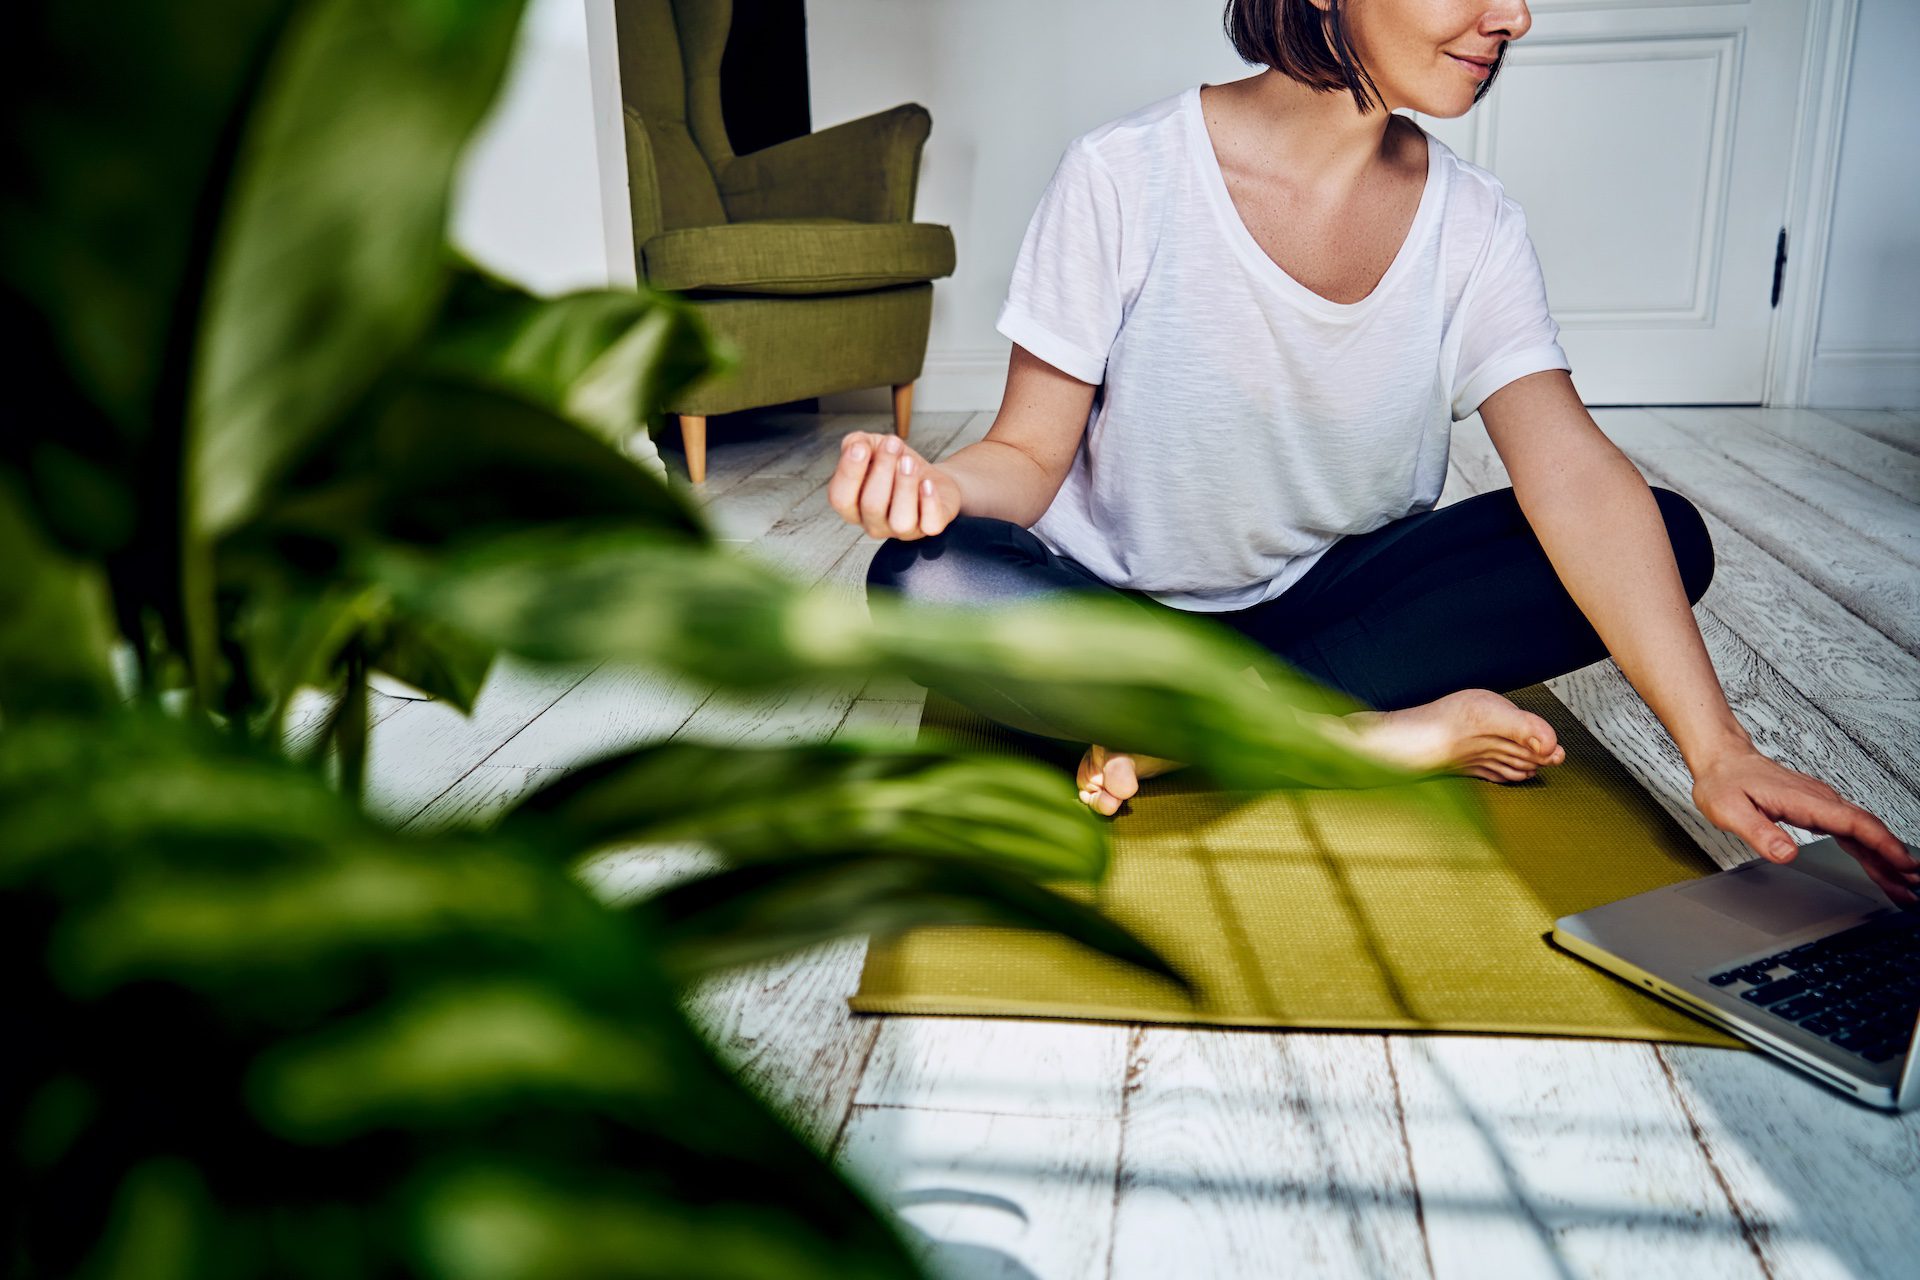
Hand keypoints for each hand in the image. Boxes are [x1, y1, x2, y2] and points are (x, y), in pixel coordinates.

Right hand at [827, 430, 960, 540]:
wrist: (933, 479)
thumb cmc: (897, 465)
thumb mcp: (873, 447)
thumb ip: (856, 443)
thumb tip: (855, 445)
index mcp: (853, 506)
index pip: (840, 499)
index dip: (849, 473)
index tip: (861, 447)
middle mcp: (874, 523)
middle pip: (871, 506)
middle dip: (883, 470)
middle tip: (893, 444)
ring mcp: (902, 530)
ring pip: (901, 521)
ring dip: (904, 486)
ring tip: (909, 462)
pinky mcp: (929, 528)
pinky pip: (930, 525)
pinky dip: (930, 502)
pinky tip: (927, 482)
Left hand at [1691, 747, 1917, 904]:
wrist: (1723, 759)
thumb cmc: (1724, 782)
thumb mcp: (1730, 810)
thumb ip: (1759, 832)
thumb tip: (1785, 854)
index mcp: (1805, 801)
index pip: (1853, 823)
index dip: (1882, 845)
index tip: (1903, 864)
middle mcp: (1821, 800)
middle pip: (1867, 830)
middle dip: (1893, 858)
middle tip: (1912, 887)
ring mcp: (1822, 804)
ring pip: (1862, 832)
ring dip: (1885, 858)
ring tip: (1904, 886)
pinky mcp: (1818, 810)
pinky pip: (1851, 831)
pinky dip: (1869, 850)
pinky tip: (1879, 865)